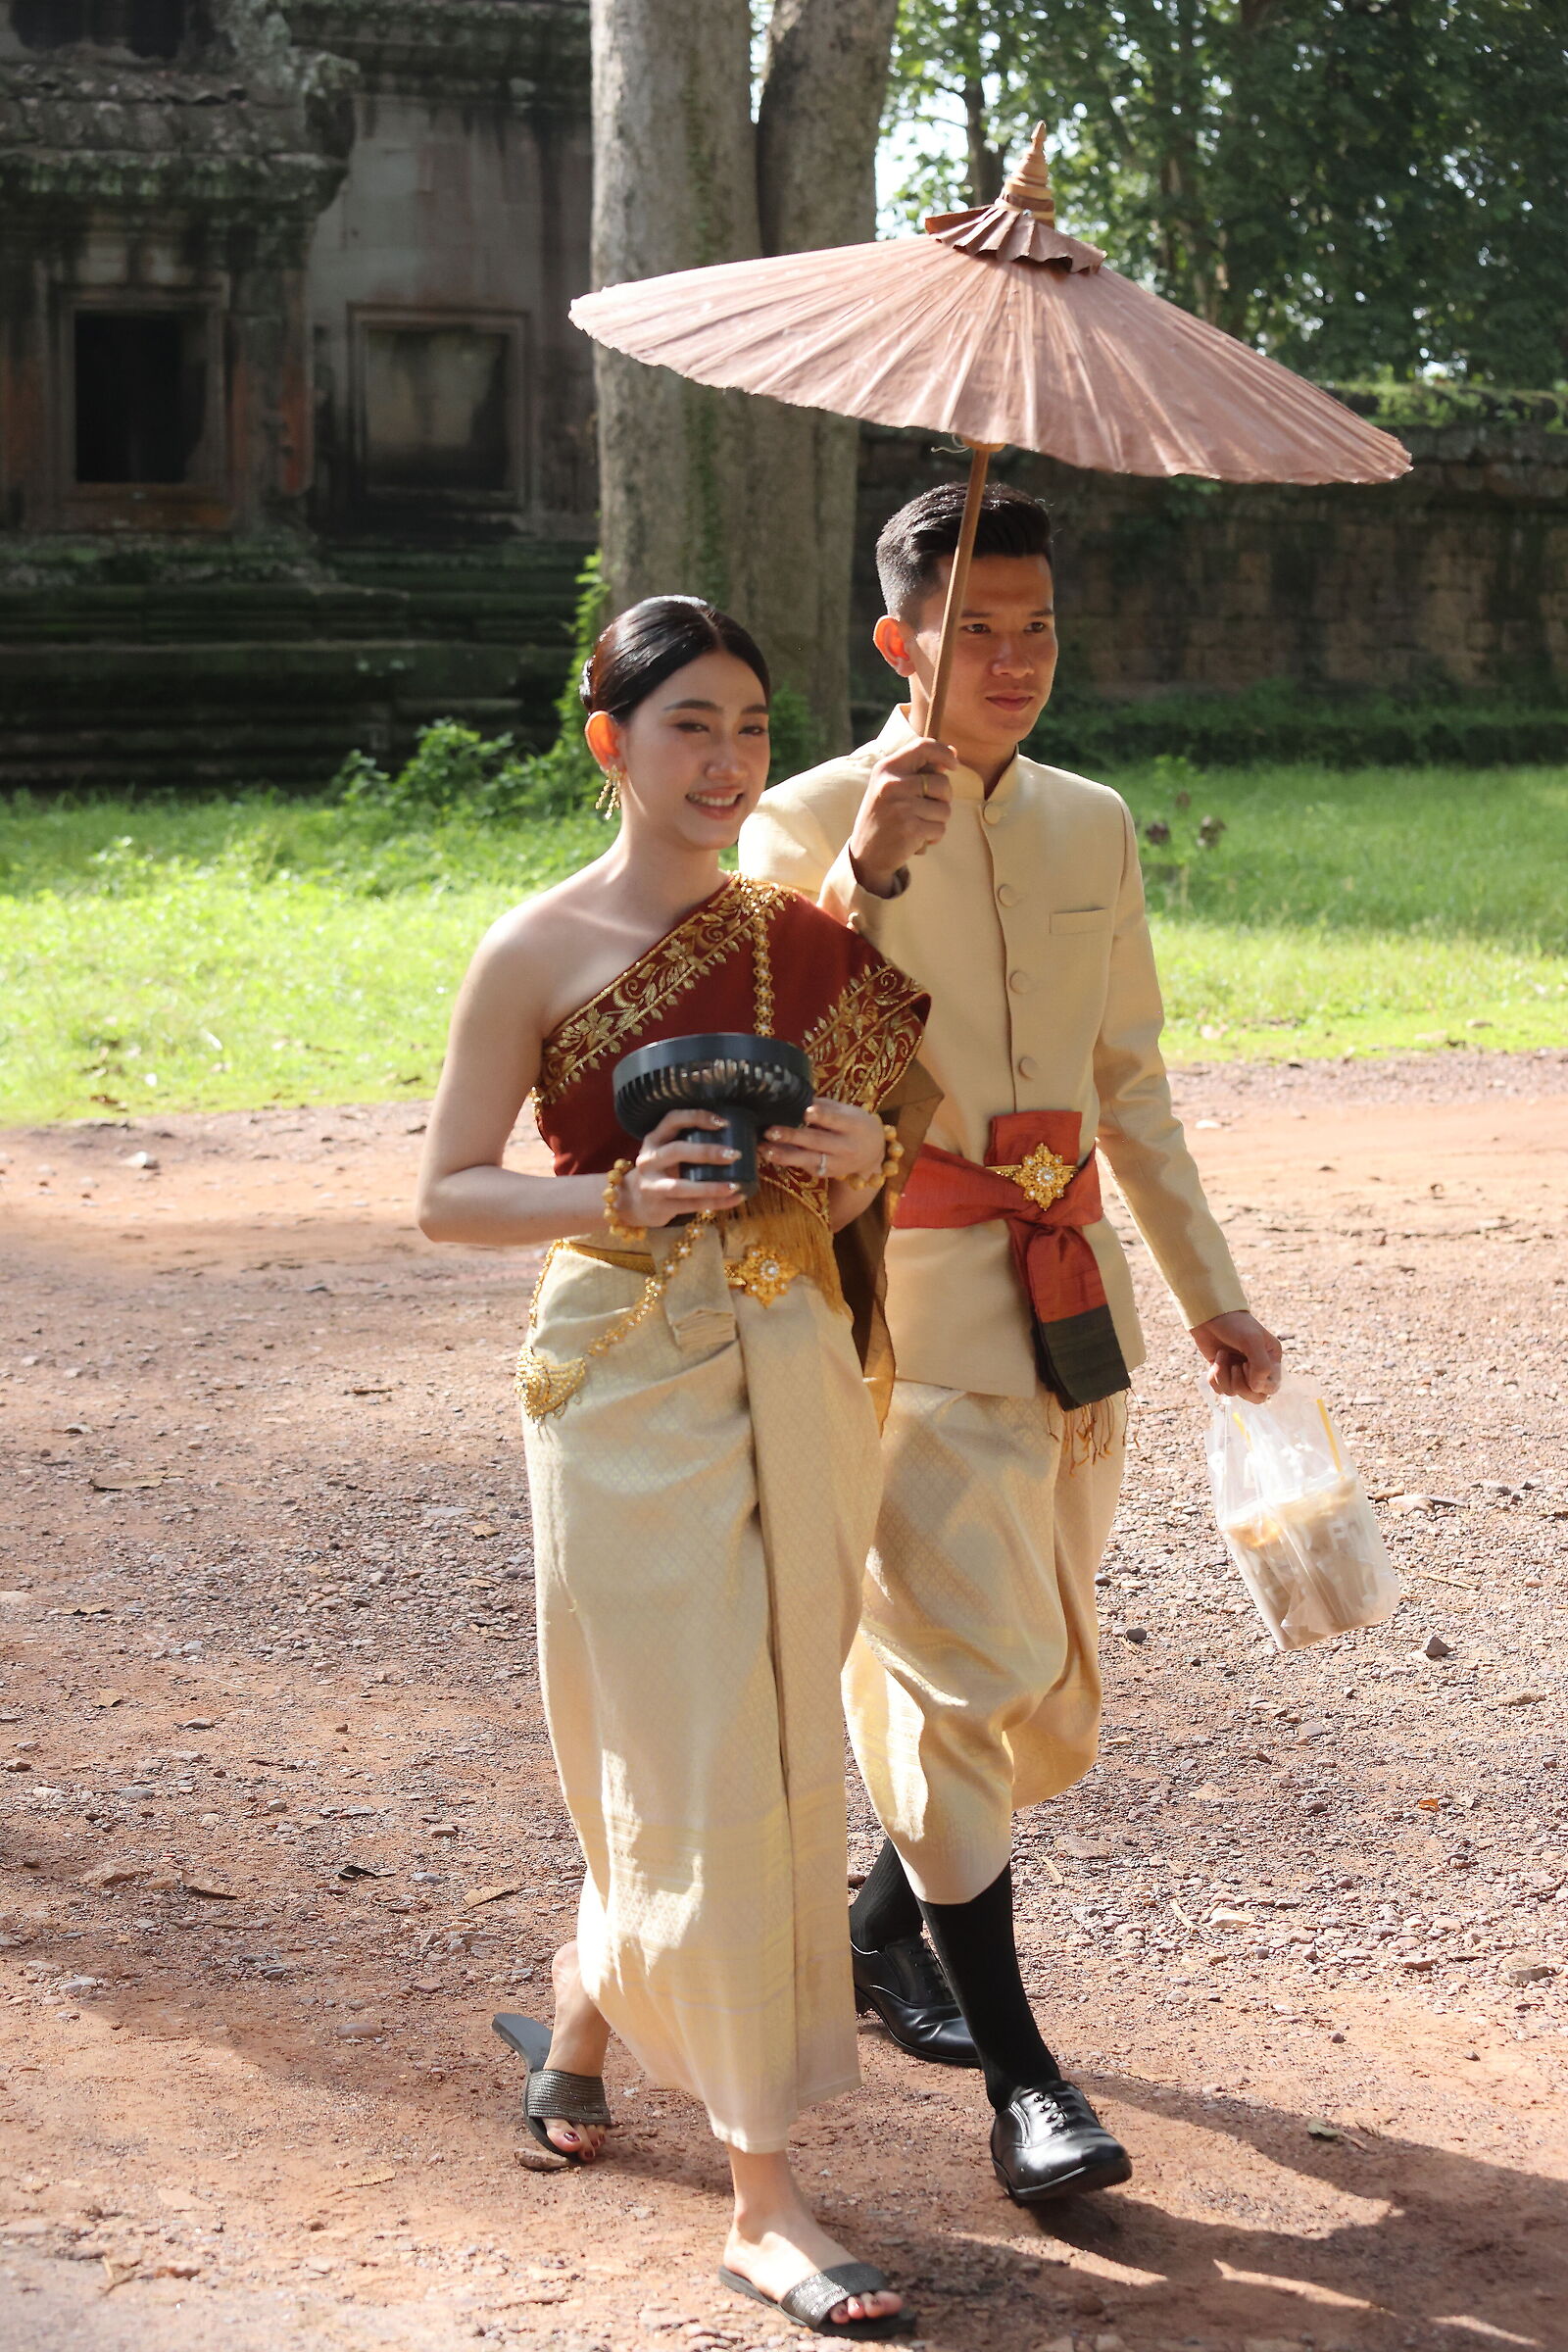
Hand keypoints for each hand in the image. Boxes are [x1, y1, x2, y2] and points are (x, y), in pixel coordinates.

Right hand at [619, 1109, 744, 1229]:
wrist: (632, 1202)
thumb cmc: (660, 1172)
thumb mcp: (666, 1153)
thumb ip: (690, 1144)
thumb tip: (735, 1140)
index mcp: (654, 1140)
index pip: (673, 1120)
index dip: (698, 1117)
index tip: (724, 1123)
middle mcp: (649, 1160)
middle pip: (677, 1151)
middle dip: (707, 1152)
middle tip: (734, 1155)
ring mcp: (651, 1185)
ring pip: (681, 1186)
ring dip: (710, 1187)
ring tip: (735, 1185)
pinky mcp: (659, 1207)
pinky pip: (690, 1206)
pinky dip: (716, 1203)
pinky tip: (735, 1199)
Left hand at [760, 1096, 884, 1184]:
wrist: (873, 1152)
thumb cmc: (853, 1124)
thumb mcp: (845, 1110)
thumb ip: (823, 1106)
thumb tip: (794, 1097)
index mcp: (852, 1124)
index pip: (835, 1119)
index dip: (821, 1116)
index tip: (807, 1112)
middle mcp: (845, 1146)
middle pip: (817, 1141)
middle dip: (792, 1137)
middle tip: (770, 1130)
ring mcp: (834, 1163)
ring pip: (807, 1159)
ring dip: (783, 1155)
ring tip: (763, 1148)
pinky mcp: (824, 1173)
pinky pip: (802, 1166)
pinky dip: (784, 1160)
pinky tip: (767, 1153)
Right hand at [847, 735, 956, 894]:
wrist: (866, 854)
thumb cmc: (883, 816)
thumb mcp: (891, 786)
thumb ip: (918, 769)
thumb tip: (953, 753)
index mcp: (887, 768)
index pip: (923, 747)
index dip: (944, 752)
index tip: (954, 764)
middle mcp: (893, 784)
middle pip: (942, 783)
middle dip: (944, 798)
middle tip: (927, 809)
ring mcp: (902, 806)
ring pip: (945, 809)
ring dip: (937, 821)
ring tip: (917, 825)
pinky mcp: (910, 828)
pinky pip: (940, 829)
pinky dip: (933, 836)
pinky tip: (917, 839)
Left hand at [1191, 1310, 1282, 1401]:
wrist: (1209, 1315)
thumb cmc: (1235, 1325)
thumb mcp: (1252, 1340)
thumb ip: (1261, 1365)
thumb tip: (1257, 1388)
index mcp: (1271, 1360)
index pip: (1272, 1387)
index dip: (1257, 1383)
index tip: (1246, 1364)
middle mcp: (1258, 1369)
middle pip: (1255, 1397)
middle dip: (1240, 1385)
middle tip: (1234, 1367)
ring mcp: (1240, 1372)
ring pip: (1234, 1393)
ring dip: (1224, 1376)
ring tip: (1222, 1355)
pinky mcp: (1223, 1373)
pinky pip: (1220, 1389)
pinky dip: (1214, 1377)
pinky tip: (1214, 1362)